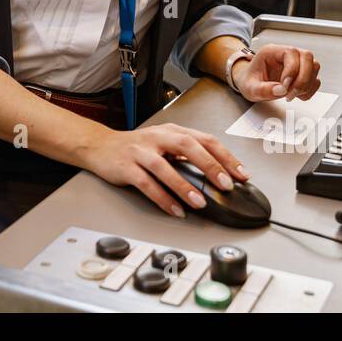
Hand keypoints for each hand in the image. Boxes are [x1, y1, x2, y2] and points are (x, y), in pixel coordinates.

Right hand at [79, 123, 248, 217]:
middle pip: (187, 146)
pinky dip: (162, 197)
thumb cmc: (137, 148)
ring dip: (184, 185)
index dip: (226, 156)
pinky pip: (146, 183)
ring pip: (164, 167)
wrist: (100, 146)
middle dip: (210, 165)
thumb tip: (218, 174)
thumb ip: (187, 155)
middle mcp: (157, 138)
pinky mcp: (125, 167)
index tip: (242, 174)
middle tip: (226, 184)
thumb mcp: (164, 144)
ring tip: (200, 202)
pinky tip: (175, 209)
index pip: (205, 139)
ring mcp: (140, 151)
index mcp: (172, 131)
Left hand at [232, 43, 319, 102]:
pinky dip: (309, 90)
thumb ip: (264, 89)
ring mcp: (296, 63)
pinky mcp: (301, 74)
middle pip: (307, 57)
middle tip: (290, 93)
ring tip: (291, 95)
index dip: (291, 70)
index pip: (291, 53)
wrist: (248, 82)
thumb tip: (281, 90)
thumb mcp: (250, 87)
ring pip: (314, 67)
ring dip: (306, 84)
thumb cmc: (249, 80)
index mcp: (272, 51)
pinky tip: (296, 95)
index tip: (284, 86)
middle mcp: (286, 54)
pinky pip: (315, 79)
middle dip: (302, 78)